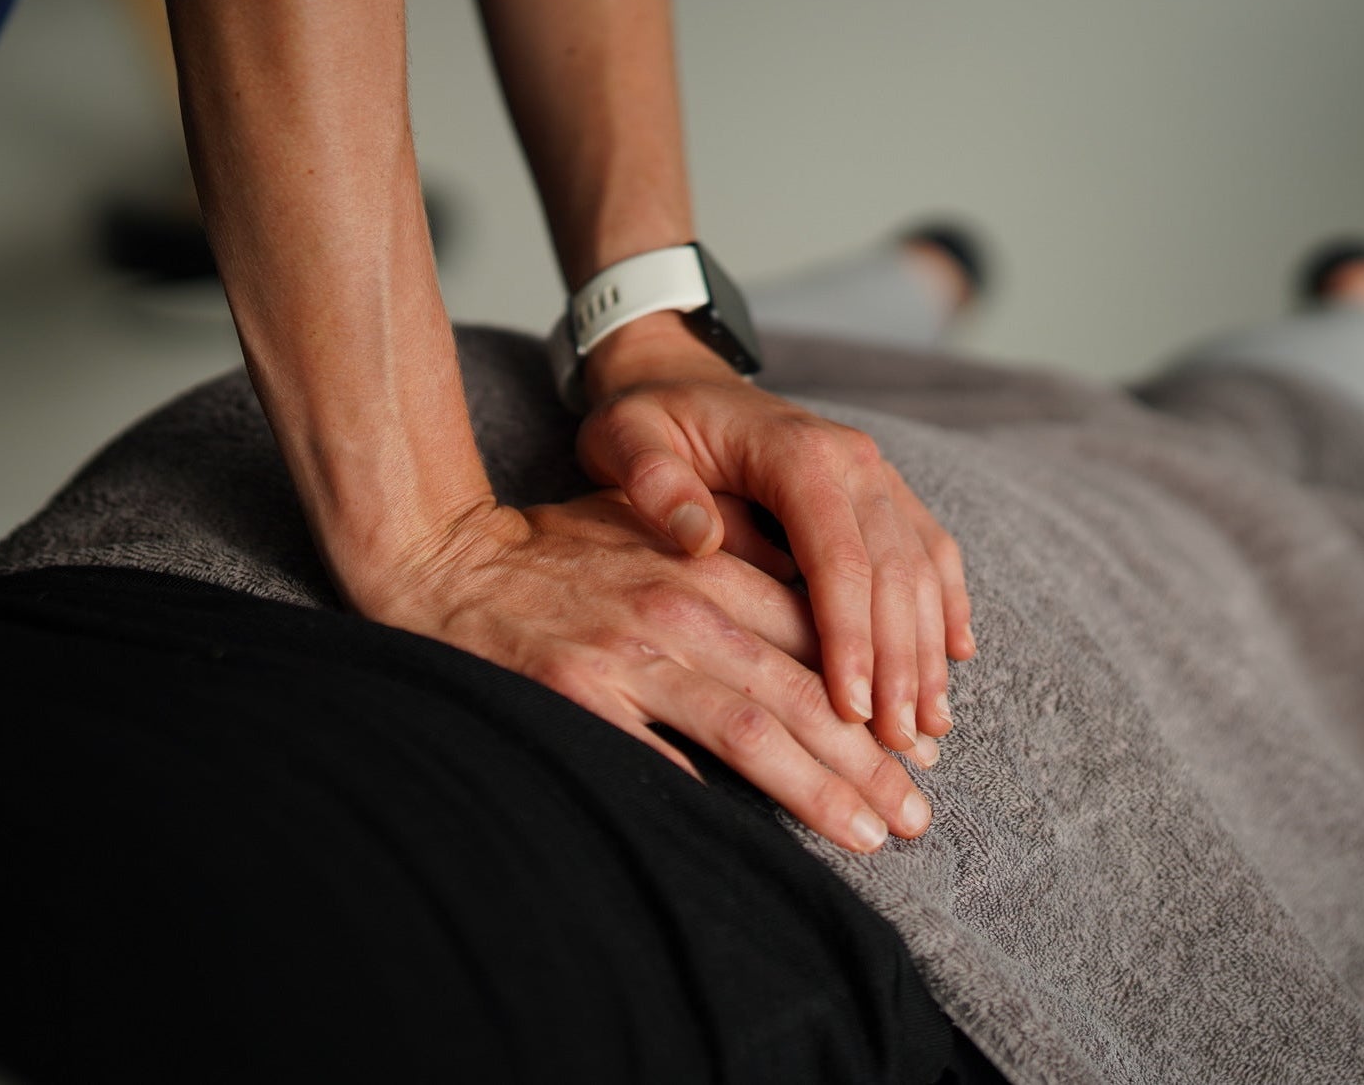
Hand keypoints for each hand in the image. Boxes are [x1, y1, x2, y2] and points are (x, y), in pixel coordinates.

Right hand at [351, 491, 934, 852]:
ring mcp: (626, 651)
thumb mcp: (649, 521)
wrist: (445, 557)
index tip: (916, 745)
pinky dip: (707, 797)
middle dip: (869, 758)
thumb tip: (812, 600)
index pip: (816, 634)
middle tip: (918, 812)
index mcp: (705, 565)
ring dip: (819, 787)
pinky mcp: (574, 692)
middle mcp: (678, 605)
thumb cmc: (555, 546)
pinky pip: (655, 757)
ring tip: (872, 835)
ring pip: (749, 726)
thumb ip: (728, 548)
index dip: (874, 693)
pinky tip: (756, 842)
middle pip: (799, 690)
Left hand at [579, 315, 974, 757]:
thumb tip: (701, 539)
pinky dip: (946, 603)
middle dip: (899, 664)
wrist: (679, 379)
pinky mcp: (882, 491)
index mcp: (796, 452)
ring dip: (929, 649)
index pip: (839, 558)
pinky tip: (956, 656)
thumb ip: (655, 483)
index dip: (849, 639)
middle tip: (897, 746)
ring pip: (922, 568)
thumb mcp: (626, 438)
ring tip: (929, 727)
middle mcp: (852, 460)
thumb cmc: (648, 419)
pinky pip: (930, 549)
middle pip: (893, 572)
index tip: (848, 712)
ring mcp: (875, 474)